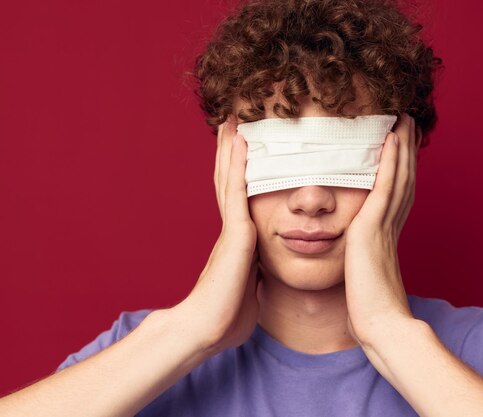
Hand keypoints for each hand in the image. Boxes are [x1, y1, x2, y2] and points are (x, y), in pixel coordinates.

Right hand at [172, 116, 260, 354]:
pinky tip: (242, 142)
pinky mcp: (235, 234)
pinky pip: (238, 192)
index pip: (238, 198)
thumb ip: (254, 276)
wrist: (206, 329)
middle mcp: (232, 228)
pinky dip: (239, 166)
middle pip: (230, 180)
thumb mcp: (249, 290)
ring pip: (230, 178)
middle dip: (232, 151)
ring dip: (232, 148)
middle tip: (234, 122)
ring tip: (235, 120)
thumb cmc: (226, 316)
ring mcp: (231, 228)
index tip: (244, 150)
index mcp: (237, 240)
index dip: (239, 172)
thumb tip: (259, 277)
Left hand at [344, 113, 421, 348]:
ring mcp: (385, 225)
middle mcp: (391, 225)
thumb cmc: (371, 309)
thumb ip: (362, 263)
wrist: (380, 324)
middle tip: (407, 122)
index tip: (400, 146)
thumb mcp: (364, 278)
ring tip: (402, 120)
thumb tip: (357, 263)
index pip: (397, 193)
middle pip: (404, 178)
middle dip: (405, 149)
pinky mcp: (374, 227)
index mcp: (387, 235)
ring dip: (401, 146)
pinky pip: (386, 186)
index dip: (401, 167)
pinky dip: (391, 161)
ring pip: (399, 176)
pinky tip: (391, 139)